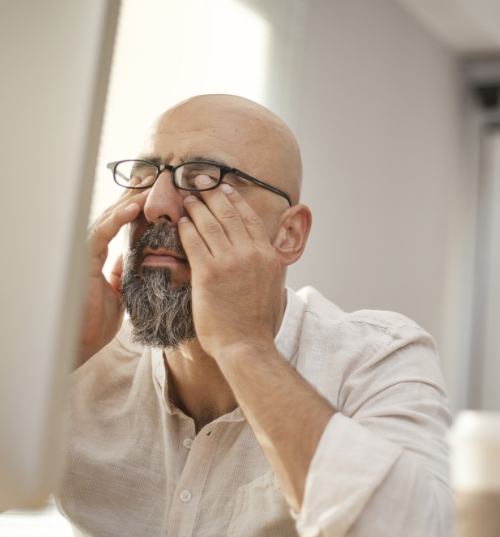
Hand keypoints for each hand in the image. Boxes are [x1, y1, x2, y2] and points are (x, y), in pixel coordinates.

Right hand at [77, 186, 148, 365]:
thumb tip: (128, 258)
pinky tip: (134, 207)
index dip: (135, 208)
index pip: (119, 225)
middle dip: (133, 196)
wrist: (82, 341)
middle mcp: (92, 250)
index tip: (155, 194)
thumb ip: (121, 274)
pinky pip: (101, 232)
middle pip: (114, 215)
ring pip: (108, 218)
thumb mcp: (119, 293)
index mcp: (101, 256)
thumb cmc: (97, 321)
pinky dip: (117, 218)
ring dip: (129, 201)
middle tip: (153, 178)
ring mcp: (86, 252)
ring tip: (148, 186)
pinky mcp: (83, 259)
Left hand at [177, 183, 283, 358]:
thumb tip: (262, 256)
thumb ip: (265, 266)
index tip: (225, 188)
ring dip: (196, 207)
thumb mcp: (272, 287)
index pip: (250, 219)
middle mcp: (252, 254)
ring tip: (187, 198)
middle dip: (212, 194)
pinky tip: (180, 222)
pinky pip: (194, 242)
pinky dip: (186, 228)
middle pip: (229, 214)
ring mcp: (230, 262)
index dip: (235, 200)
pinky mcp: (208, 273)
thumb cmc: (256, 323)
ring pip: (210, 224)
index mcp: (268, 256)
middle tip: (200, 182)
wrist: (246, 345)